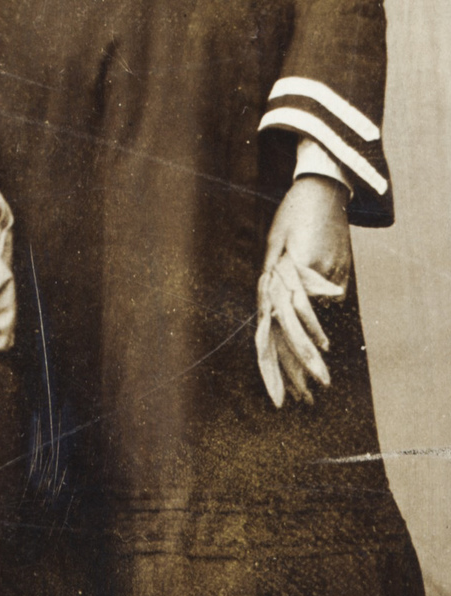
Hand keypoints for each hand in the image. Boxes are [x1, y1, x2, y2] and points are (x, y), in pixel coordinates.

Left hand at [255, 178, 350, 407]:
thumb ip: (310, 290)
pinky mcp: (300, 267)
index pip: (270, 341)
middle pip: (275, 339)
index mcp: (270, 292)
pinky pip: (306, 302)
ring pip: (290, 325)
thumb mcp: (302, 264)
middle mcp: (273, 288)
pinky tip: (325, 345)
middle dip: (288, 375)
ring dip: (306, 355)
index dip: (275, 371)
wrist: (312, 191)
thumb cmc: (303, 226)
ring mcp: (285, 278)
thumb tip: (326, 309)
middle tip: (299, 404)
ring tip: (321, 382)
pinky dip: (314, 322)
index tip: (283, 401)